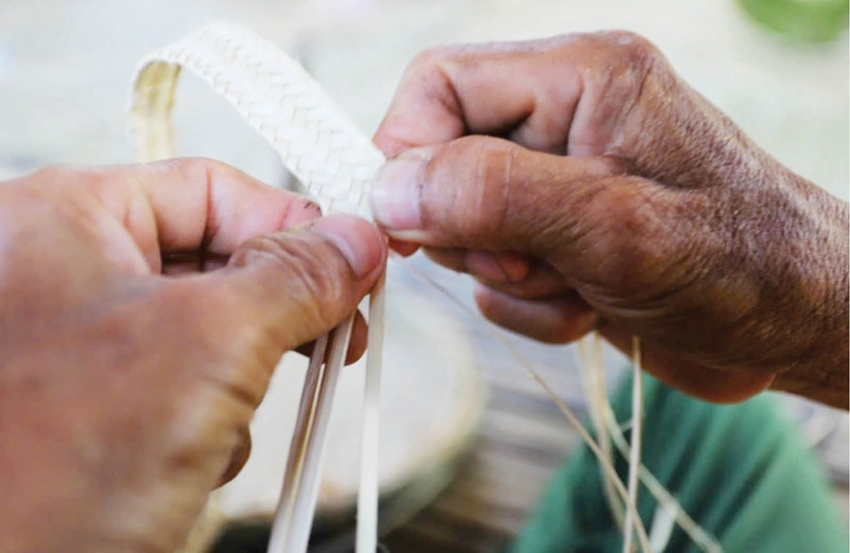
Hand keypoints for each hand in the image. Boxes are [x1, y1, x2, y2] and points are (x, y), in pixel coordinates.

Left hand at [0, 159, 385, 551]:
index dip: (291, 224)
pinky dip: (209, 418)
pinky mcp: (93, 403)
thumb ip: (295, 279)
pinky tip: (198, 455)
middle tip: (334, 334)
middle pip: (212, 259)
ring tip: (229, 418)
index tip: (352, 261)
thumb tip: (354, 241)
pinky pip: (182, 382)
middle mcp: (64, 271)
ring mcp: (77, 343)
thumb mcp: (211, 343)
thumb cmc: (54, 462)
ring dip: (240, 376)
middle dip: (272, 312)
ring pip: (206, 328)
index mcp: (65, 219)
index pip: (211, 189)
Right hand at [369, 32, 847, 407]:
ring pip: (466, 227)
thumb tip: (392, 190)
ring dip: (509, 277)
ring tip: (578, 287)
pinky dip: (530, 306)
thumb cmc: (742, 264)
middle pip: (444, 160)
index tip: (411, 224)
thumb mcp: (613, 227)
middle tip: (529, 263)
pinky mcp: (561, 239)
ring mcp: (560, 185)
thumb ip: (496, 197)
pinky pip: (497, 275)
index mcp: (580, 78)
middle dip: (473, 231)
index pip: (440, 83)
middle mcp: (564, 121)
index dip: (408, 150)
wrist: (801, 326)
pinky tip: (588, 307)